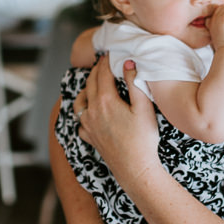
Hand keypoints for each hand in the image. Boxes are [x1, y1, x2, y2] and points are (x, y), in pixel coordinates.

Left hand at [76, 56, 159, 186]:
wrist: (135, 170)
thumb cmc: (144, 139)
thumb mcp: (144, 108)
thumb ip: (135, 83)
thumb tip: (127, 62)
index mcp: (105, 101)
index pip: (102, 73)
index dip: (106, 61)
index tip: (110, 53)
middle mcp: (91, 111)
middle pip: (90, 84)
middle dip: (96, 71)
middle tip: (104, 63)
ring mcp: (87, 126)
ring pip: (80, 101)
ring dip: (86, 89)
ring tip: (95, 84)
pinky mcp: (89, 138)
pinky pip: (80, 120)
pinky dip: (83, 111)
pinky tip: (90, 112)